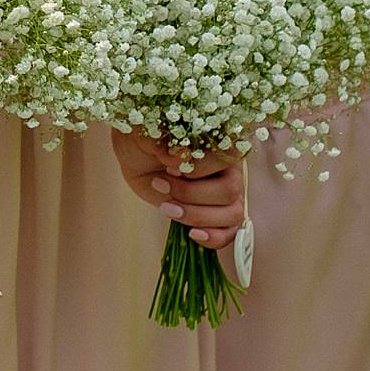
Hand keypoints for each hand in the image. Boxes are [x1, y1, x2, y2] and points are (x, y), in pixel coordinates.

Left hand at [108, 129, 243, 250]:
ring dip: (197, 216)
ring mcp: (227, 195)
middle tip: (160, 185)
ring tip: (166, 208)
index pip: (227, 159)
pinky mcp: (216, 215)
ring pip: (232, 214)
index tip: (169, 167)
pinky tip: (192, 234)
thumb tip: (177, 160)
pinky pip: (229, 234)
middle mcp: (230, 169)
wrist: (137, 155)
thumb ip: (161, 140)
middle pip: (230, 191)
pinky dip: (214, 238)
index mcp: (221, 143)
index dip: (197, 168)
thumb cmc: (145, 139)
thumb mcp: (146, 132)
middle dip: (191, 194)